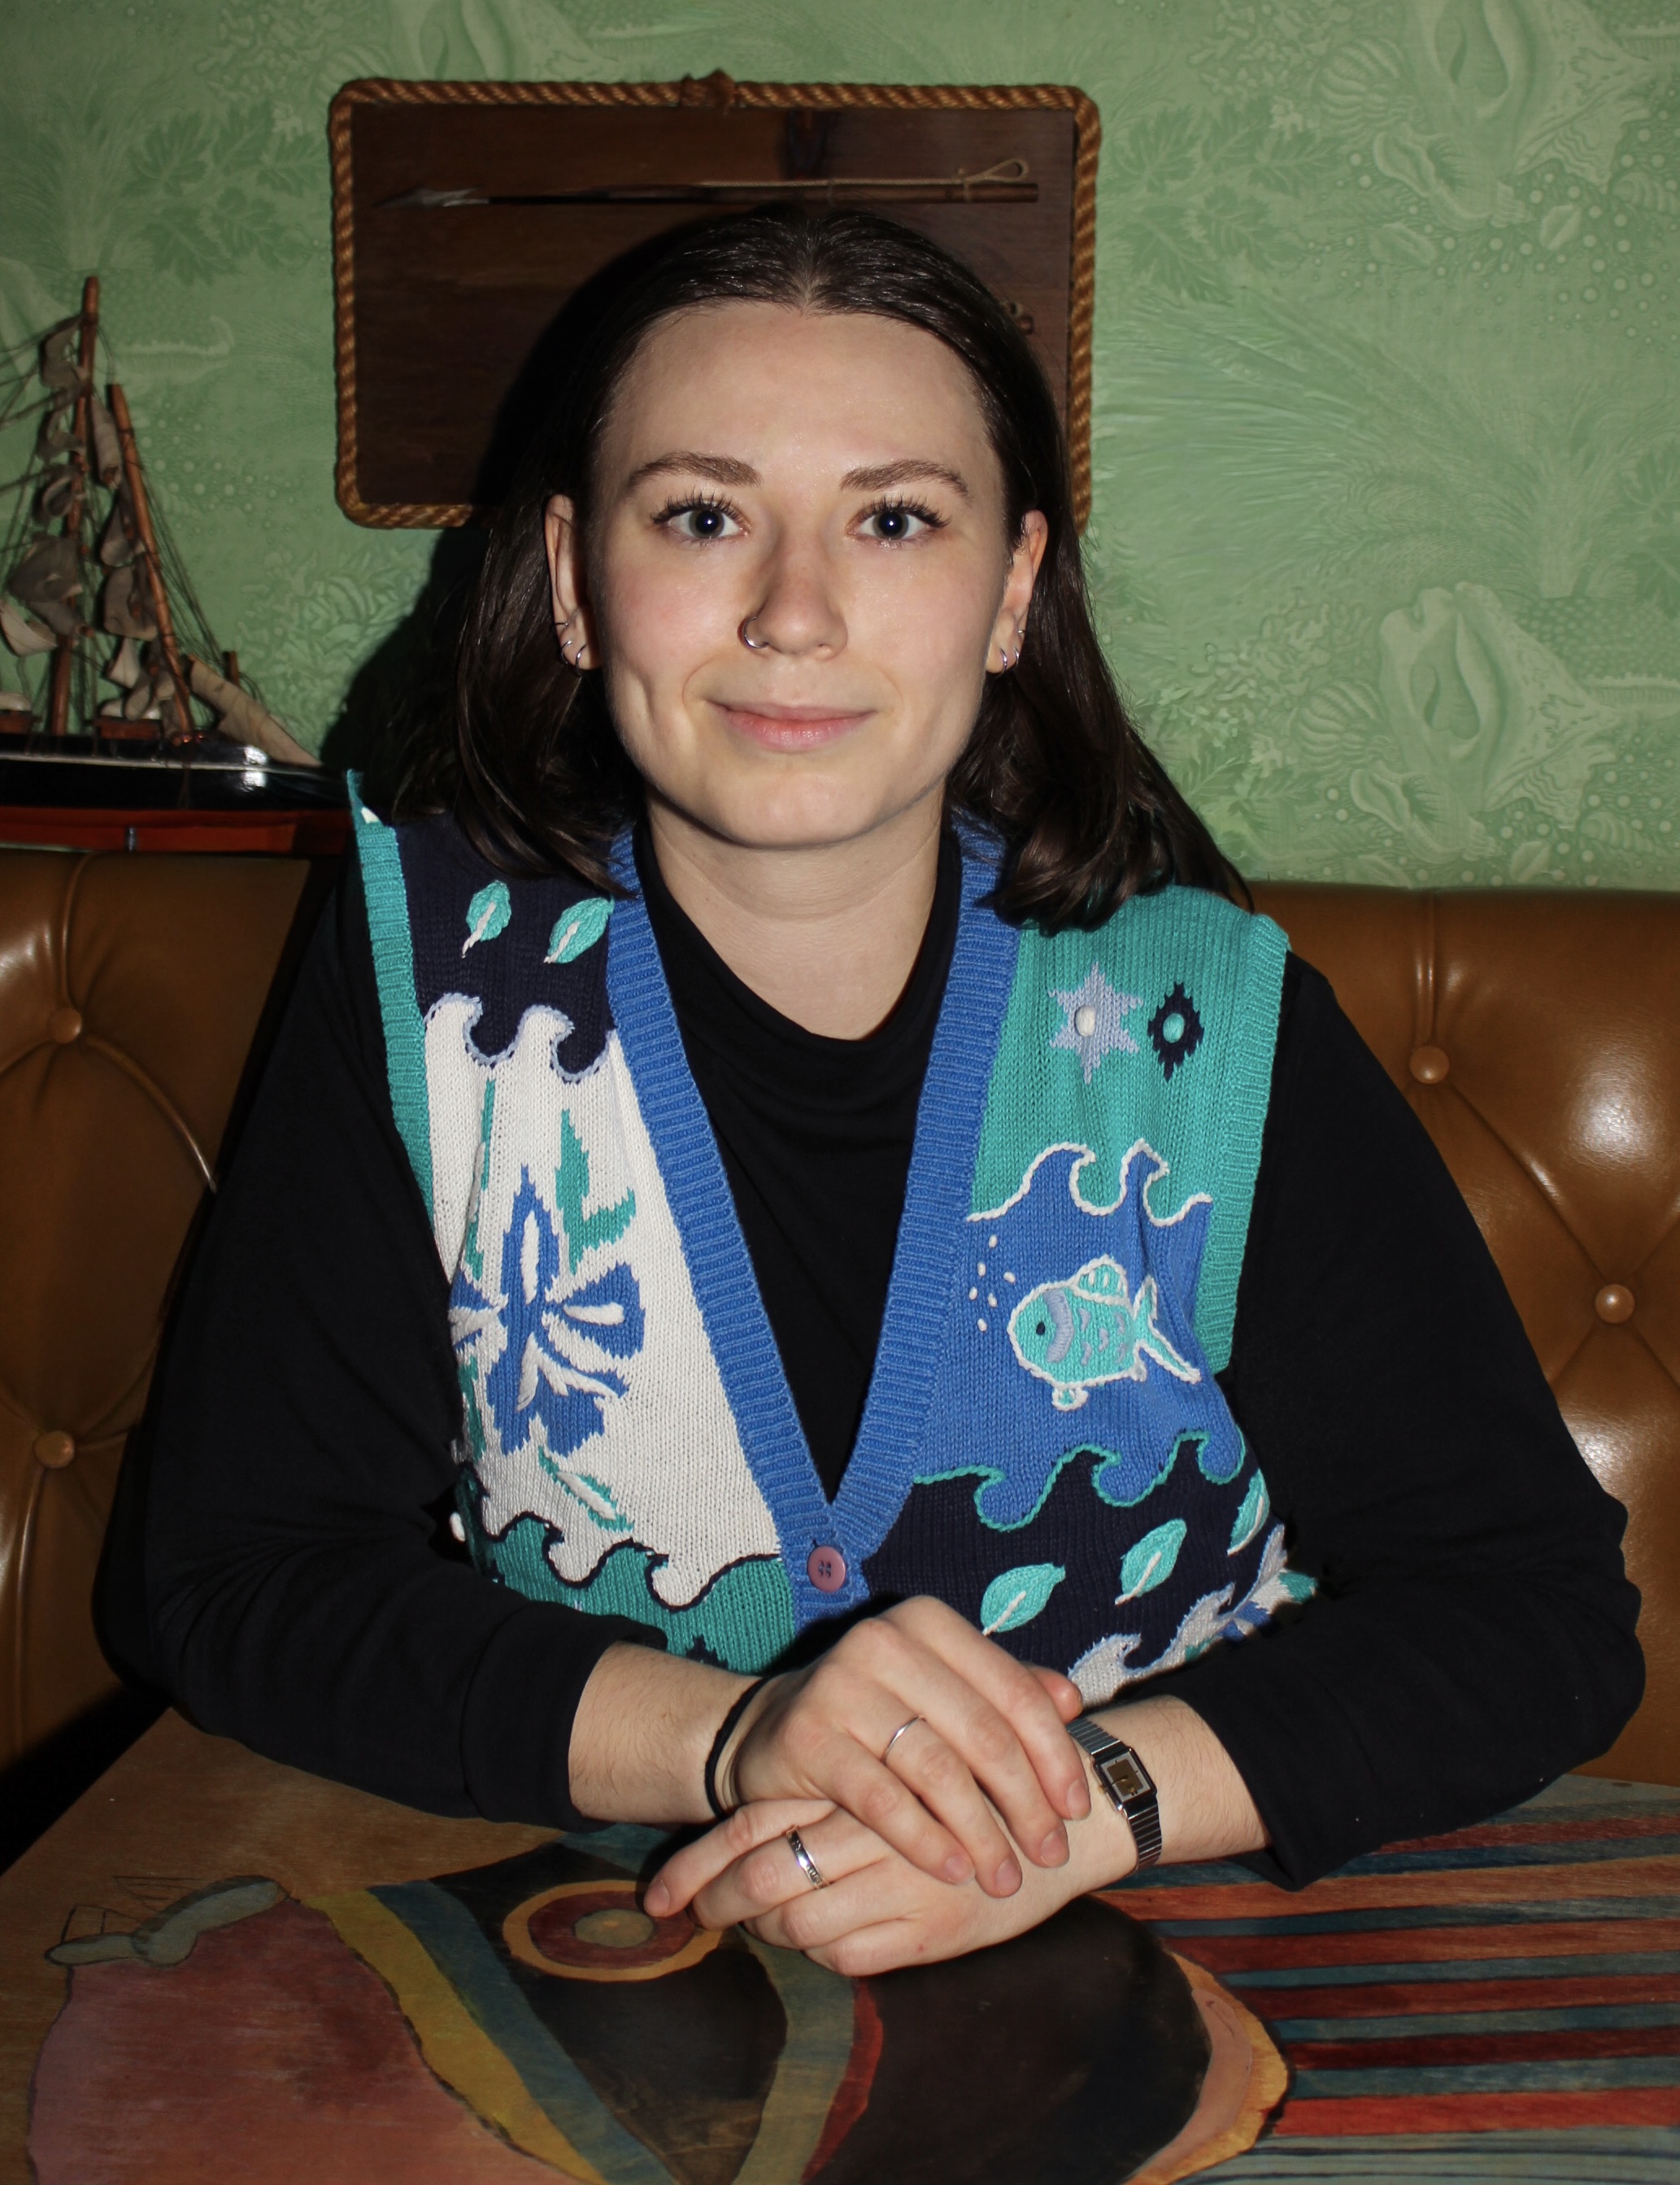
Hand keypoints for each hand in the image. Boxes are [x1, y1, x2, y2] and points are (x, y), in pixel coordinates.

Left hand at [646, 1796, 1122, 1975]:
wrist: (1076, 1811)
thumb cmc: (985, 1774)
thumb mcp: (911, 1752)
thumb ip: (845, 1774)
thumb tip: (751, 1816)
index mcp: (857, 1775)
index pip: (754, 1821)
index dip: (700, 1862)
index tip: (659, 1894)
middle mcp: (872, 1827)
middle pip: (763, 1872)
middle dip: (714, 1901)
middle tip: (685, 1916)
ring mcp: (901, 1881)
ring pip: (800, 1920)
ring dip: (765, 1930)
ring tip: (749, 1925)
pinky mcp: (931, 1928)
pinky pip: (848, 1954)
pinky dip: (818, 1954)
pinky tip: (811, 1940)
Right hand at [718, 1598, 1086, 1896]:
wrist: (772, 1731)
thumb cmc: (878, 1715)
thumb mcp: (942, 1692)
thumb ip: (1002, 1691)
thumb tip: (1071, 1702)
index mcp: (926, 1621)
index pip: (1013, 1690)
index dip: (1054, 1754)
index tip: (1077, 1809)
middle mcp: (883, 1641)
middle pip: (982, 1731)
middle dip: (1026, 1801)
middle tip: (1051, 1853)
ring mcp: (840, 1685)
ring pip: (937, 1768)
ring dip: (981, 1832)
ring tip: (1004, 1877)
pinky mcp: (808, 1736)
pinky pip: (882, 1798)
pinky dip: (924, 1839)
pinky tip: (953, 1871)